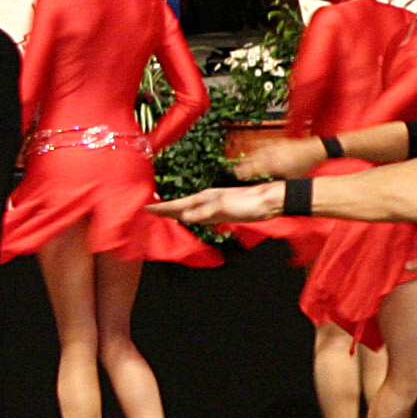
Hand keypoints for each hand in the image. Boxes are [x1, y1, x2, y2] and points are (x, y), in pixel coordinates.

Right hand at [151, 181, 285, 229]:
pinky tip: (192, 219)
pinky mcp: (222, 212)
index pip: (178, 204)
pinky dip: (192, 217)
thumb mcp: (224, 207)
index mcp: (205, 198)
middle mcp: (207, 200)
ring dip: (177, 212)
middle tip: (150, 211)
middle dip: (166, 209)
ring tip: (165, 215)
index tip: (146, 207)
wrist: (269, 201)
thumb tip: (183, 217)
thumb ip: (204, 212)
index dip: (163, 207)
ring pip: (191, 210)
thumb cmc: (248, 203)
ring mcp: (214, 206)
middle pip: (182, 206)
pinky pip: (201, 215)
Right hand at [231, 136, 326, 181]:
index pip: (252, 170)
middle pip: (249, 161)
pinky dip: (254, 149)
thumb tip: (268, 188)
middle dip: (241, 166)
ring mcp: (272, 147)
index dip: (243, 174)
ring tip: (240, 163)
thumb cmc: (303, 166)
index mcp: (272, 166)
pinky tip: (251, 151)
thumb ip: (277, 182)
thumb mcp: (289, 179)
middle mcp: (270, 156)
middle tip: (235, 171)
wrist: (313, 150)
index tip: (237, 177)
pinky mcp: (275, 142)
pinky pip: (261, 144)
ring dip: (246, 158)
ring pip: (254, 152)